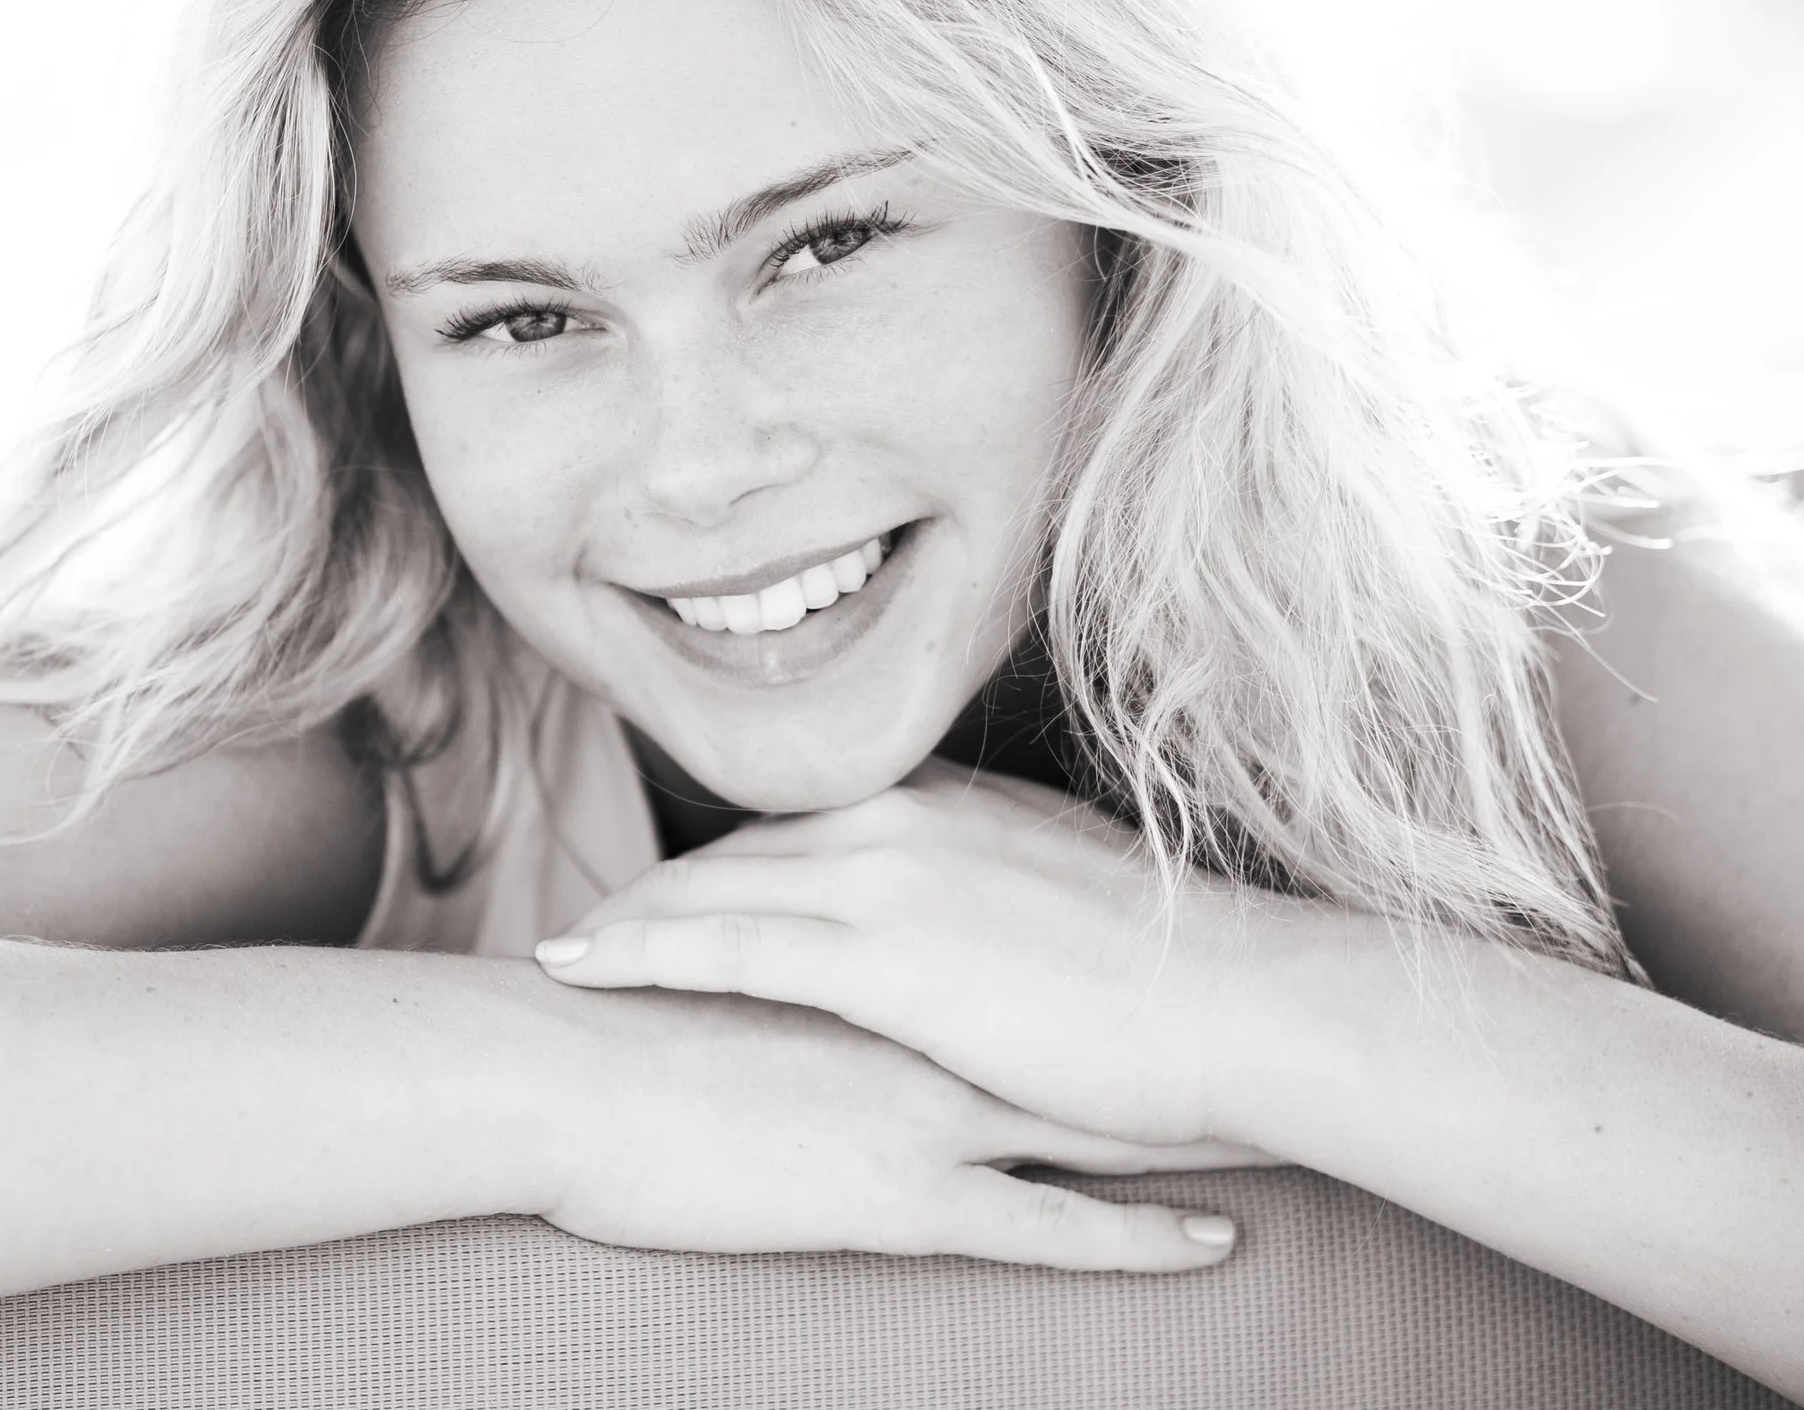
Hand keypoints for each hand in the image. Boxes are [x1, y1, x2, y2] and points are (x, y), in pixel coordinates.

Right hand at [535, 978, 1256, 1272]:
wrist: (564, 1075)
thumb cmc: (620, 1030)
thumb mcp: (729, 973)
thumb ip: (797, 952)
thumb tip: (832, 946)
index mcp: (886, 958)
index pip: (1026, 954)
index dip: (1116, 958)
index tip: (1195, 954)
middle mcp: (928, 1022)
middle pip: (1087, 1024)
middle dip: (1192, 1027)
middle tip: (1294, 1024)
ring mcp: (926, 1105)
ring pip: (1096, 1117)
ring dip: (1200, 1126)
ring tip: (1297, 1127)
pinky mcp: (905, 1194)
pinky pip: (1050, 1226)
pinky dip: (1137, 1235)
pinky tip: (1213, 1244)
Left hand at [537, 760, 1332, 1148]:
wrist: (1236, 1001)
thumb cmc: (1169, 970)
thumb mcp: (1065, 887)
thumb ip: (992, 876)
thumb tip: (967, 901)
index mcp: (946, 800)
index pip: (801, 822)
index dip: (729, 859)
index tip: (676, 889)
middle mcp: (902, 816)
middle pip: (742, 847)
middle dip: (660, 889)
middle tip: (592, 928)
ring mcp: (888, 876)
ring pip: (718, 886)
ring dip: (631, 920)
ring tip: (567, 955)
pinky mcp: (882, 953)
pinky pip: (728, 945)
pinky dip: (645, 952)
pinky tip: (587, 969)